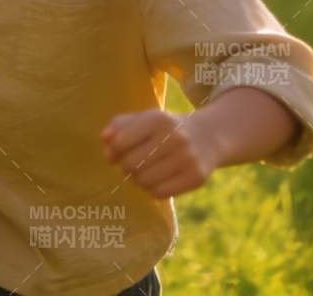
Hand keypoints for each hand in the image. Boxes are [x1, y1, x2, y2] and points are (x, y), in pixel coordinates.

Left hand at [102, 108, 219, 198]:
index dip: (112, 151)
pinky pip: (160, 193)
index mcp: (157, 119)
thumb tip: (104, 139)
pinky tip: (157, 180)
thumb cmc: (166, 128)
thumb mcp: (145, 118)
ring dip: (138, 180)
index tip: (114, 153)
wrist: (208, 136)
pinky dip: (153, 190)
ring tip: (144, 172)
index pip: (120, 142)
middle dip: (125, 167)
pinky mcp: (196, 177)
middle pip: (131, 164)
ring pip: (144, 181)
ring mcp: (187, 158)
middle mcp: (174, 137)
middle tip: (131, 164)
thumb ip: (120, 125)